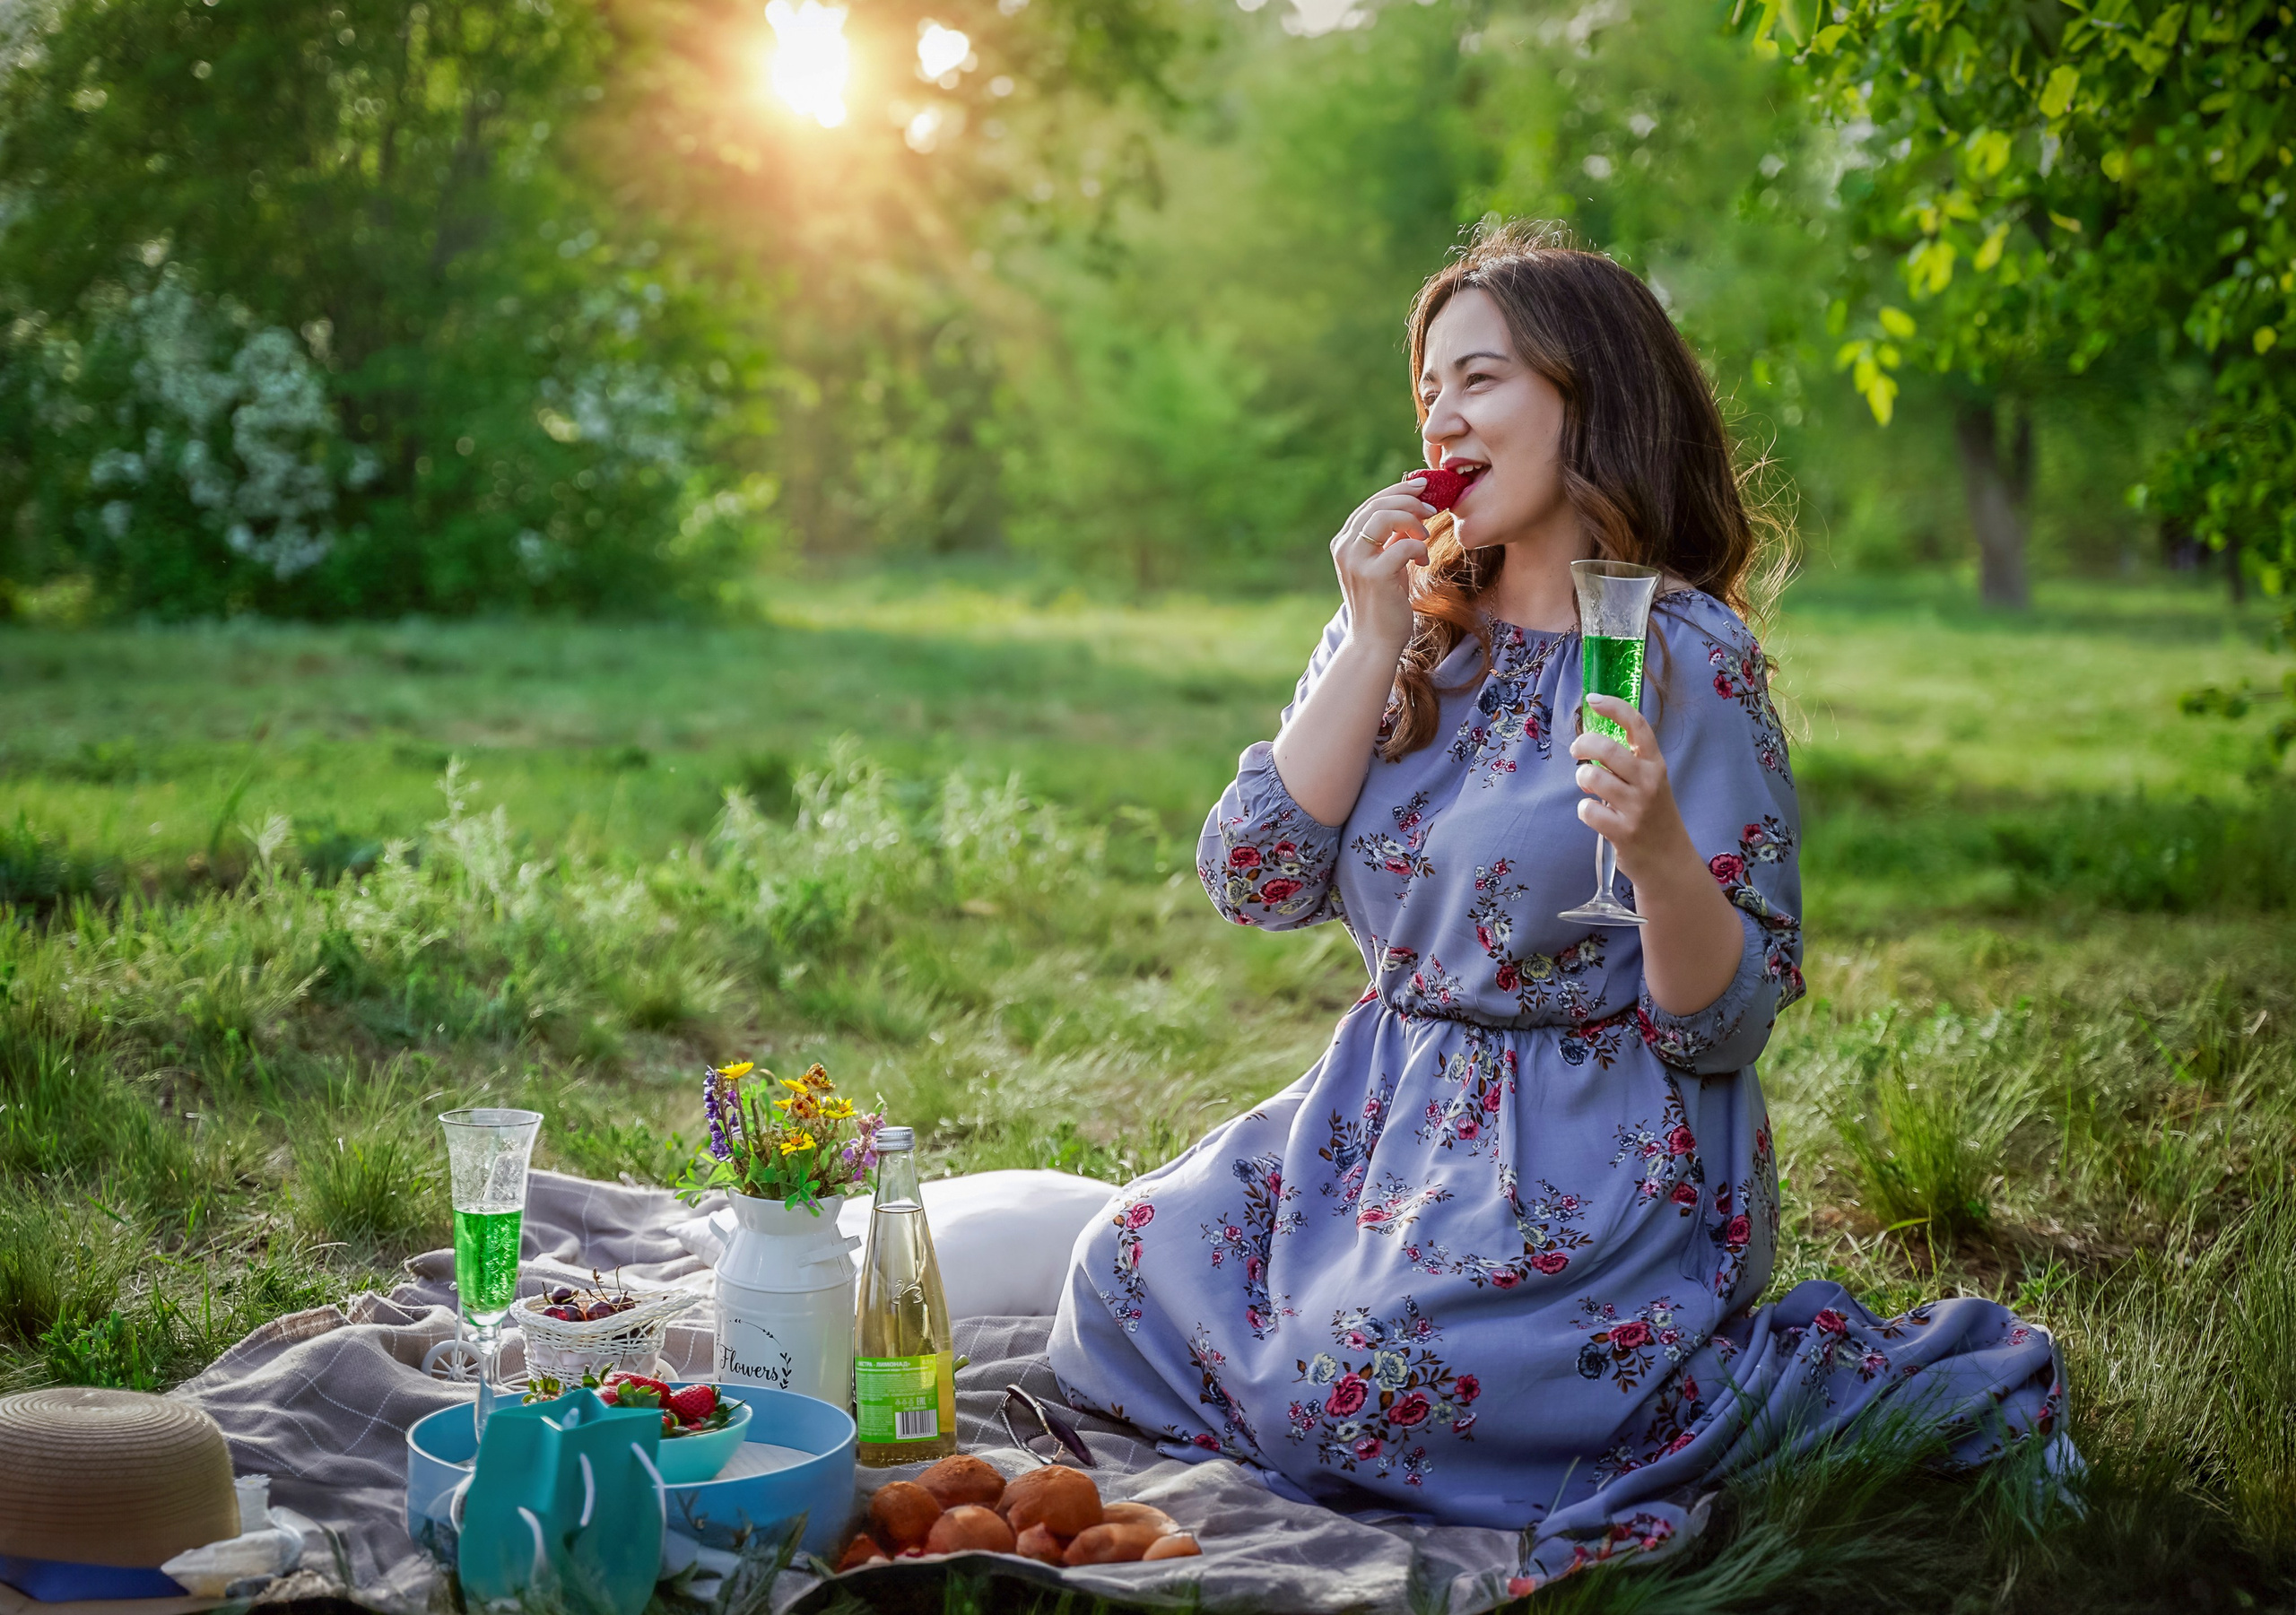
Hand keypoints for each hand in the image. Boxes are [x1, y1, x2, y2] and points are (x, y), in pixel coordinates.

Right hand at [1327, 479, 1435, 656]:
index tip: (1423, 486)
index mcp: (1344, 542)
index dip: (1398, 490)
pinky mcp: (1374, 575)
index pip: (1371, 504)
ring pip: (1385, 517)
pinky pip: (1402, 545)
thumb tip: (1412, 508)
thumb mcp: (1386, 563)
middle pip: (1378, 505)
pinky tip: (1422, 560)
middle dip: (1410, 500)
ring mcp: (1356, 561)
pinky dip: (1418, 547)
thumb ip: (1392, 537)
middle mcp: (1344, 548)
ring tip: (1425, 535)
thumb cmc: (1384, 602)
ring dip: (1413, 520)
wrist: (1375, 641)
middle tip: (1432, 508)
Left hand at [1569, 695, 1695, 885]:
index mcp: (1655, 765)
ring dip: (1583, 779)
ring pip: (1592, 776)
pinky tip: (1596, 815)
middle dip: (1584, 744)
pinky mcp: (1623, 831)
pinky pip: (1587, 810)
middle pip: (1608, 748)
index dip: (1614, 707)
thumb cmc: (1653, 817)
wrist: (1670, 862)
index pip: (1638, 726)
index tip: (1593, 699)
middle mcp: (1649, 781)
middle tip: (1576, 750)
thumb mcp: (1650, 783)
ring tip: (1589, 788)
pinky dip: (1585, 810)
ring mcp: (1637, 807)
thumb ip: (1626, 763)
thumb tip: (1590, 743)